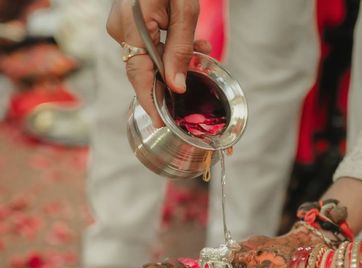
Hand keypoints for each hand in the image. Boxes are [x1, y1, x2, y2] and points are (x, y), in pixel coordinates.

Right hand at [107, 0, 206, 125]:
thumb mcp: (184, 10)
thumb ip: (180, 49)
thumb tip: (177, 86)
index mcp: (131, 28)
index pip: (138, 77)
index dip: (150, 102)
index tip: (161, 123)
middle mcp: (120, 29)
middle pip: (144, 68)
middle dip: (172, 77)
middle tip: (197, 75)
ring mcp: (122, 24)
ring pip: (149, 55)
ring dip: (175, 59)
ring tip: (202, 50)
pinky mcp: (129, 19)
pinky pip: (147, 42)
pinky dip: (169, 46)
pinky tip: (191, 41)